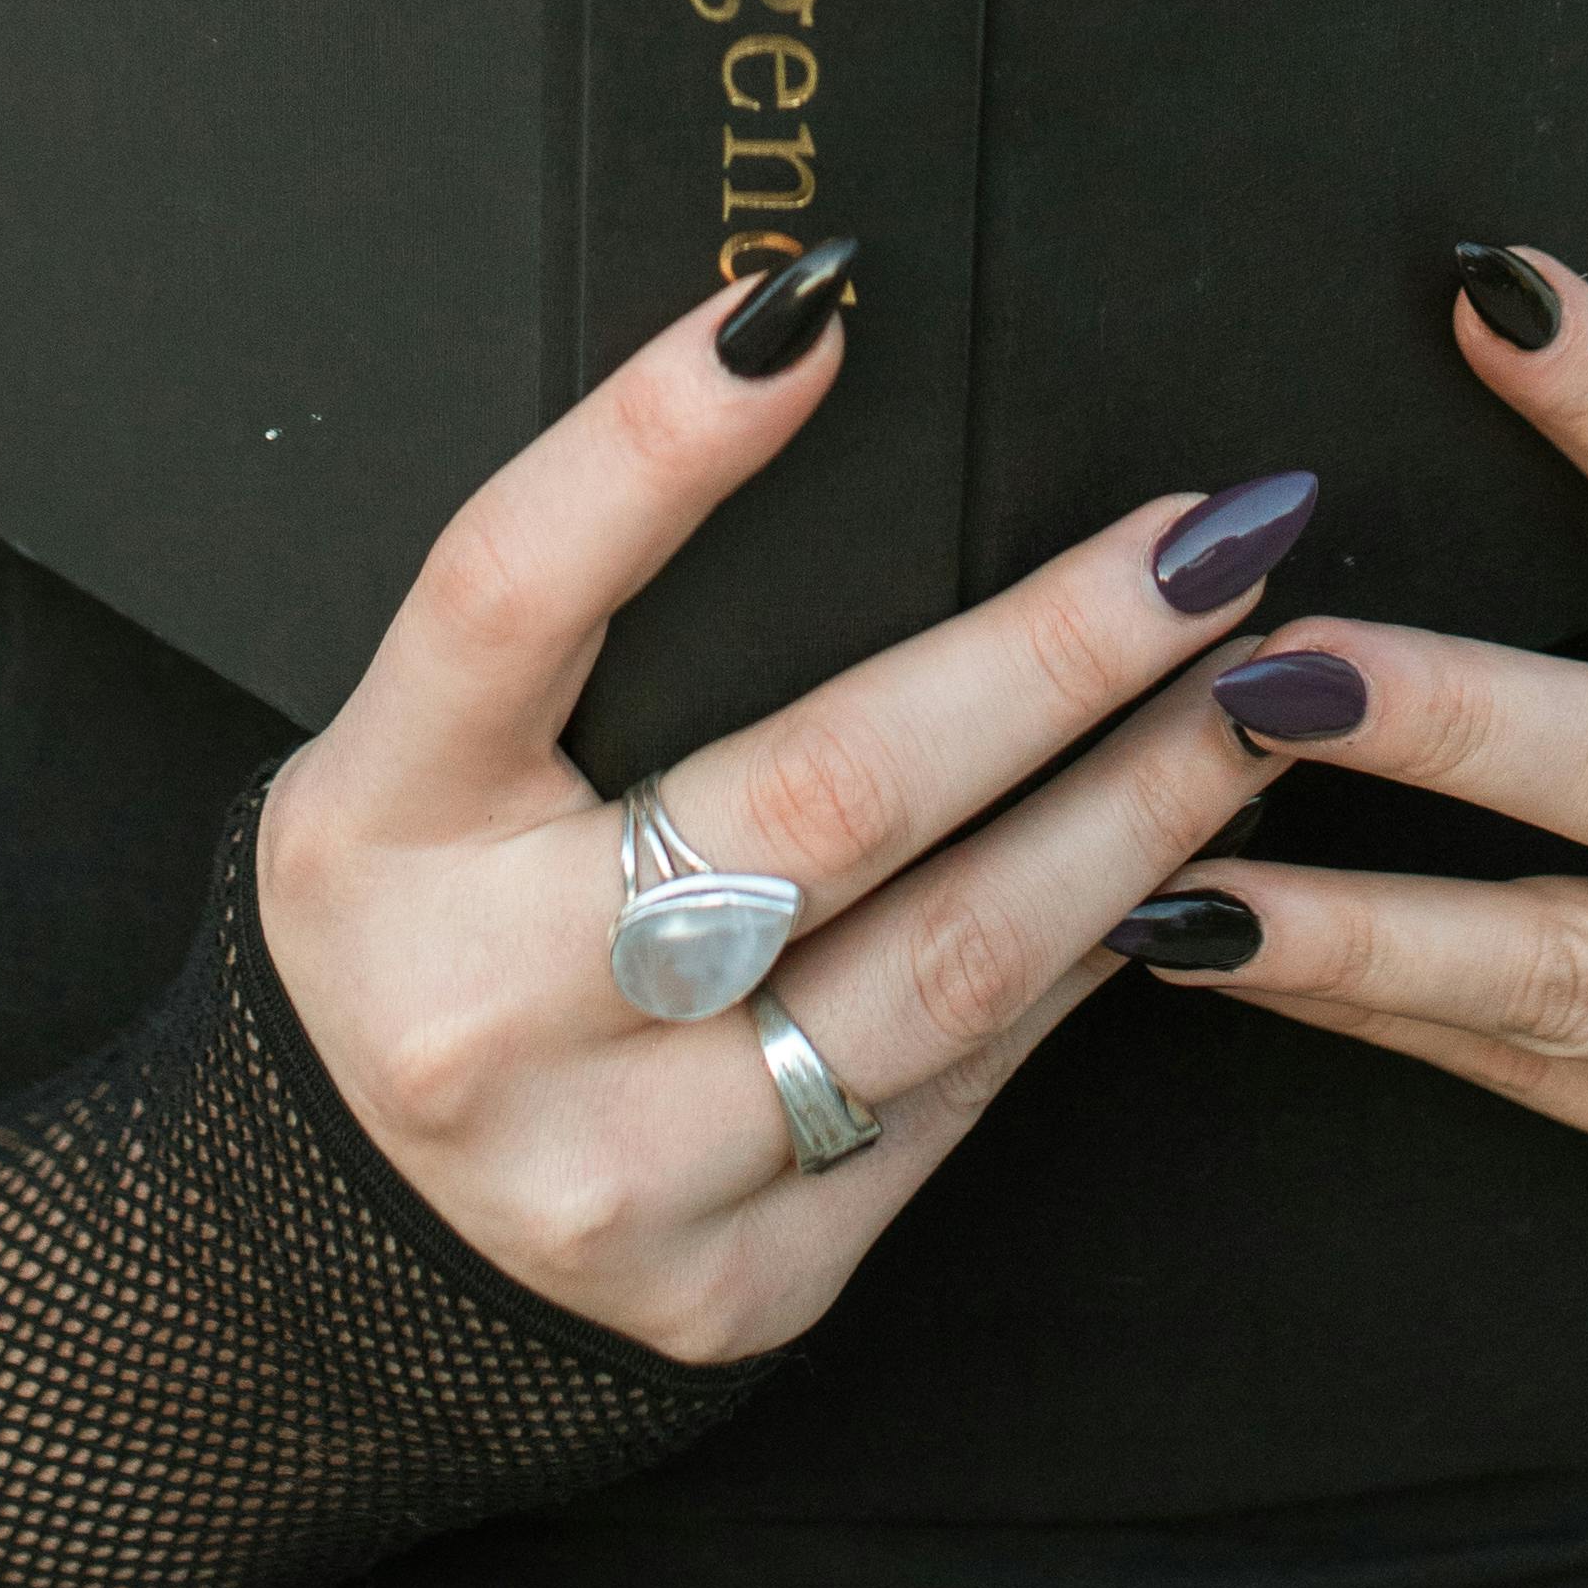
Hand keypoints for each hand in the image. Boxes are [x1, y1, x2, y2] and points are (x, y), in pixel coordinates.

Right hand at [254, 271, 1335, 1361]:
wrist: (333, 1268)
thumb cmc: (421, 942)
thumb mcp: (422, 775)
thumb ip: (577, 632)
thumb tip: (810, 400)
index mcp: (377, 826)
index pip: (509, 590)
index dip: (653, 443)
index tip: (813, 302)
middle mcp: (481, 1004)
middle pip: (816, 793)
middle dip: (1051, 651)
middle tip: (1204, 540)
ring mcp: (614, 1167)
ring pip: (942, 961)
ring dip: (1136, 811)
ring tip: (1254, 693)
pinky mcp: (736, 1285)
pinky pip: (955, 1095)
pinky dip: (1084, 967)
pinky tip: (1177, 869)